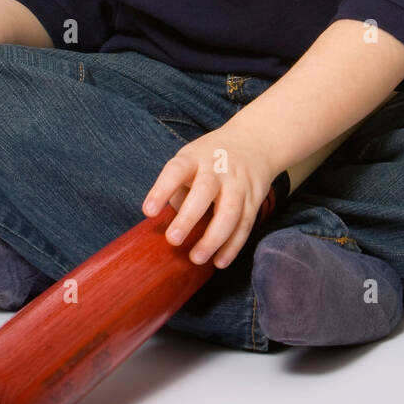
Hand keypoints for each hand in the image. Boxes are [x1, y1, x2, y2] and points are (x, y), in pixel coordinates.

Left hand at [141, 124, 276, 269]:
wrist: (255, 141)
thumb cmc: (211, 157)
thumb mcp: (190, 159)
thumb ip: (179, 189)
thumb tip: (170, 225)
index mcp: (195, 157)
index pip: (176, 171)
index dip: (162, 190)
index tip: (148, 212)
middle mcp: (218, 168)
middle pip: (205, 192)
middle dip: (188, 217)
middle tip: (173, 240)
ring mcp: (238, 184)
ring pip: (229, 212)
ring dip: (213, 239)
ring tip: (196, 258)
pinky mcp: (254, 199)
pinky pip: (245, 225)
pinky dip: (233, 246)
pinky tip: (219, 262)